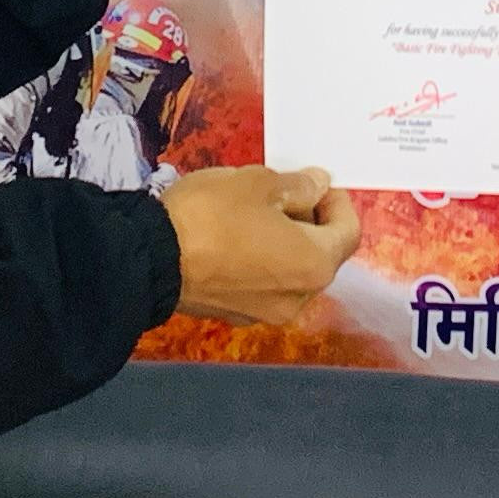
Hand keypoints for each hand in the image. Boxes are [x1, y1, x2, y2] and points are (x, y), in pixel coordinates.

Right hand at [162, 164, 359, 326]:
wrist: (150, 259)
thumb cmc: (212, 215)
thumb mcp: (259, 183)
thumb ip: (298, 186)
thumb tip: (319, 186)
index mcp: (314, 265)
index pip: (348, 232)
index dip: (337, 201)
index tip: (316, 181)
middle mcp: (298, 298)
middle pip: (320, 255)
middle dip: (309, 221)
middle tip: (282, 191)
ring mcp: (265, 313)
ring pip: (290, 271)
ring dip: (284, 242)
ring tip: (253, 212)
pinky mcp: (234, 315)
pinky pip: (262, 285)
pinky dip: (260, 262)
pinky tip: (233, 238)